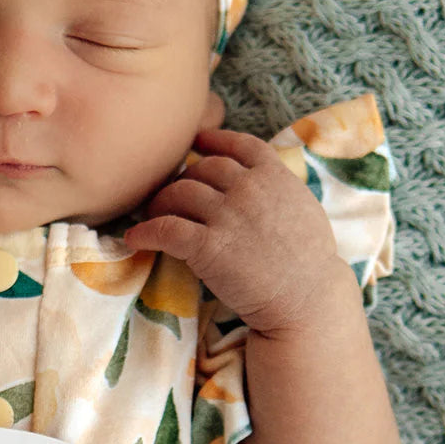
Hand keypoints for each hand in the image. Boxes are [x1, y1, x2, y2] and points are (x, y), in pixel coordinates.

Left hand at [124, 128, 343, 335]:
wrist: (310, 303)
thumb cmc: (309, 261)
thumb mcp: (302, 207)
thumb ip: (275, 185)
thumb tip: (249, 174)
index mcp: (274, 176)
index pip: (237, 145)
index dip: (213, 140)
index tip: (196, 143)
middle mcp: (248, 188)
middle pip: (201, 169)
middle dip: (183, 180)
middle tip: (171, 195)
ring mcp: (227, 215)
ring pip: (178, 193)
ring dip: (159, 203)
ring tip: (151, 214)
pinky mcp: (208, 246)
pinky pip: (164, 229)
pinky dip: (144, 232)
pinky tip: (134, 238)